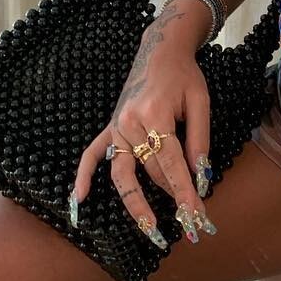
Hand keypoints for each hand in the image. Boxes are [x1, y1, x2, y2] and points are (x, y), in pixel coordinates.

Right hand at [71, 4, 217, 246]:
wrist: (161, 50)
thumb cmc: (184, 75)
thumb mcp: (200, 101)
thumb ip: (200, 139)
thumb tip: (201, 175)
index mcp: (156, 114)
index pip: (172, 163)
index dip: (185, 190)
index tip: (195, 214)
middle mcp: (130, 123)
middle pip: (152, 170)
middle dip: (173, 196)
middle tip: (192, 220)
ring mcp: (117, 127)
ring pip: (125, 172)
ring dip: (136, 203)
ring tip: (150, 229)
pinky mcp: (110, 128)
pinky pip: (91, 154)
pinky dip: (83, 177)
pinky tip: (79, 200)